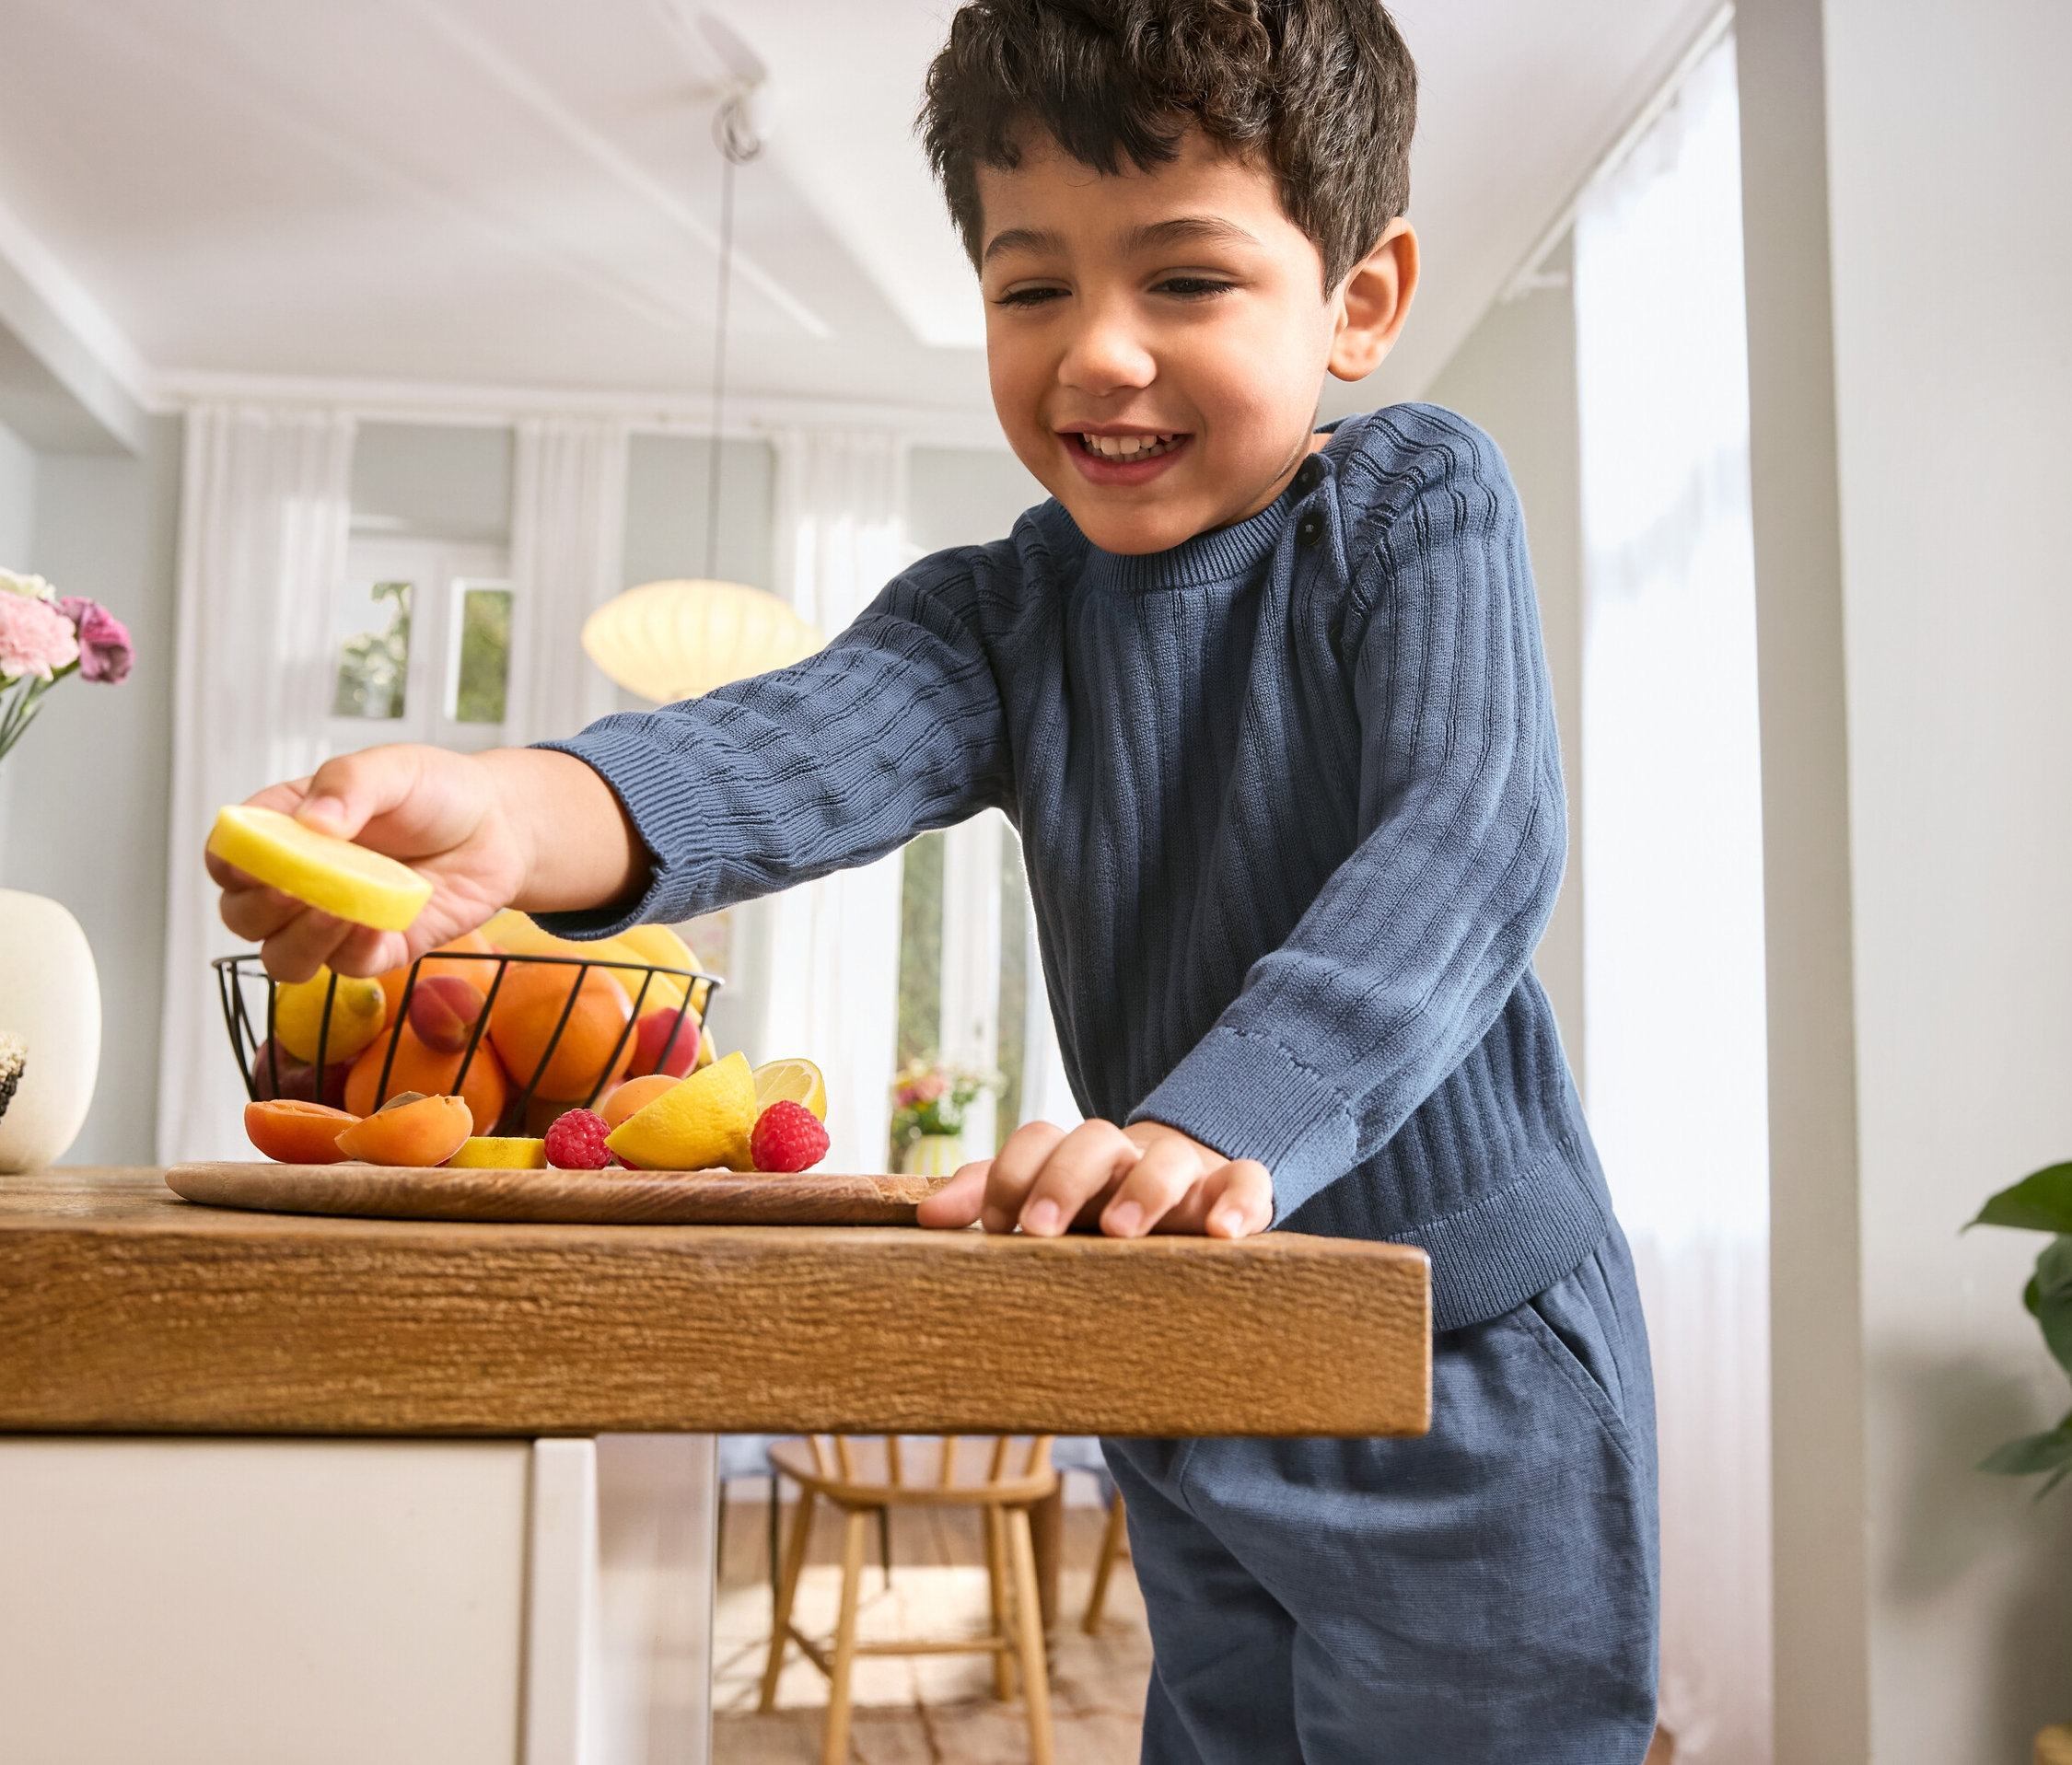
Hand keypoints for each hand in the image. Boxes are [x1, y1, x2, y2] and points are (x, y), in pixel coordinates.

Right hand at [210, 744, 534, 982]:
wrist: (500, 828)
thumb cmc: (437, 792)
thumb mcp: (392, 768)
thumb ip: (349, 785)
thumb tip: (312, 822)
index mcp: (288, 829)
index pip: (230, 855)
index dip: (229, 864)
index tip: (251, 863)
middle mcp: (303, 879)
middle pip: (243, 915)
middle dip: (259, 909)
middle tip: (294, 889)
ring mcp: (336, 918)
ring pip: (283, 957)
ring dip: (299, 941)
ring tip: (336, 909)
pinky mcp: (378, 948)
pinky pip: (349, 967)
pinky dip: (355, 951)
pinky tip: (377, 924)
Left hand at [915, 1118, 1272, 1239]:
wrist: (1189, 1198)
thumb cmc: (1099, 1210)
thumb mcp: (1048, 1205)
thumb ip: (990, 1199)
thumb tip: (926, 1219)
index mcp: (1074, 1157)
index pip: (1038, 1140)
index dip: (1011, 1175)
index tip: (993, 1226)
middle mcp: (1127, 1155)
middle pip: (1094, 1139)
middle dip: (1063, 1179)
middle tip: (1039, 1229)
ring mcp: (1185, 1169)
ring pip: (1168, 1159)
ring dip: (1142, 1188)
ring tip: (1122, 1232)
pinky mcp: (1234, 1191)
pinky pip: (1247, 1181)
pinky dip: (1238, 1201)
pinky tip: (1223, 1233)